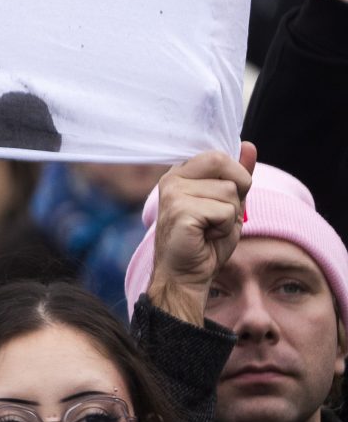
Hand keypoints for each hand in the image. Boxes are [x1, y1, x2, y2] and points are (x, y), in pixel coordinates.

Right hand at [144, 144, 255, 326]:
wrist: (186, 276)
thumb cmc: (205, 243)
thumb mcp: (229, 204)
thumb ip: (237, 176)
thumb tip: (248, 146)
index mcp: (180, 173)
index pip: (218, 155)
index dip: (233, 177)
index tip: (219, 202)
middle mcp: (172, 179)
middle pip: (223, 162)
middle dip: (237, 189)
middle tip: (220, 215)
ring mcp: (173, 194)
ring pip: (229, 191)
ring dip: (230, 215)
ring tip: (210, 229)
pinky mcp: (180, 212)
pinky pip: (224, 211)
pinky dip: (224, 228)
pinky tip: (206, 237)